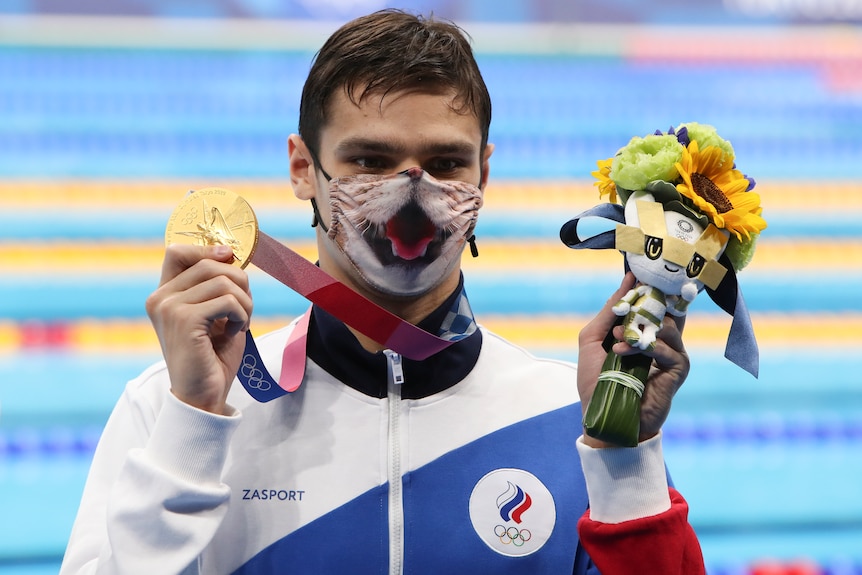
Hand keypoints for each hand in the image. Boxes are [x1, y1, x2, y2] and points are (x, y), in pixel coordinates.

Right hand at [145, 244, 252, 413]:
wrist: (201, 395)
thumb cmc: (211, 356)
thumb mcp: (215, 314)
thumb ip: (217, 286)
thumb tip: (231, 255)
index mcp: (164, 295)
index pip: (178, 251)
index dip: (208, 249)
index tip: (230, 259)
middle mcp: (160, 298)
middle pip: (210, 264)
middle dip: (240, 283)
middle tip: (243, 310)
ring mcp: (170, 308)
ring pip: (224, 281)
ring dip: (244, 302)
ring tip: (241, 323)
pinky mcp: (185, 320)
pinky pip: (228, 301)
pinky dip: (242, 315)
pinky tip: (235, 331)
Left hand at [577, 272, 689, 446]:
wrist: (603, 417)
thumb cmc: (595, 381)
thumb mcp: (593, 340)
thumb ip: (609, 311)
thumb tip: (627, 280)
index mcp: (642, 331)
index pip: (653, 301)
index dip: (649, 287)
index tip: (639, 272)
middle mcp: (660, 340)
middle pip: (667, 309)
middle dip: (649, 302)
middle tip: (635, 297)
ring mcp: (671, 355)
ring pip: (669, 326)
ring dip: (641, 328)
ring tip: (618, 338)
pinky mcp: (677, 371)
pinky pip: (670, 350)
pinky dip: (646, 348)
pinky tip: (624, 353)